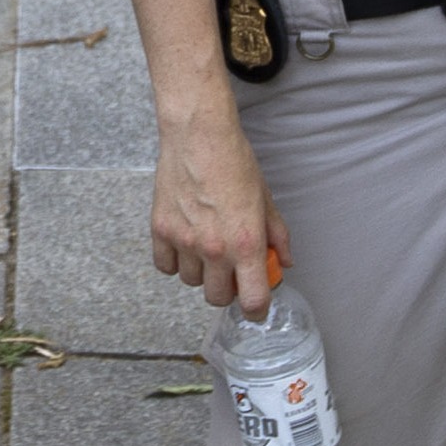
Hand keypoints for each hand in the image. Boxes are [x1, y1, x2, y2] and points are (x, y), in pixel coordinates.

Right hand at [148, 105, 278, 312]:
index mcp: (246, 243)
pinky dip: (174, 261)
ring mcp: (184, 241)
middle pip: (217, 298)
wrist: (199, 136)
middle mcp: (214, 248)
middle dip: (228, 290)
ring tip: (206, 250)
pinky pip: (165, 266)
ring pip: (191, 282)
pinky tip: (183, 244)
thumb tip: (284, 260)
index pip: (252, 300)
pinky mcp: (161, 230)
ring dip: (201, 273)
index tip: (255, 304)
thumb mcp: (265, 199)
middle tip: (231, 271)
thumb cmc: (234, 162)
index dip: (256, 309)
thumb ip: (277, 236)